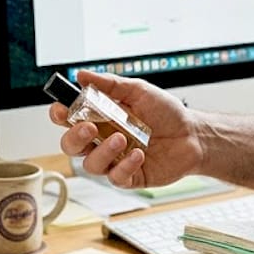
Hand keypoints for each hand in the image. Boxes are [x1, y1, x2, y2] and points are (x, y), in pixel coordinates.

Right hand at [48, 70, 202, 188]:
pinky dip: (125, 166)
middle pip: (71, 146)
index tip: (60, 110)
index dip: (60, 116)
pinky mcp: (130, 177)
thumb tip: (81, 75)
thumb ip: (110, 84)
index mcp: (100, 118)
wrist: (193, 134)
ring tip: (122, 138)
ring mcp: (115, 160)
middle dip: (74, 138)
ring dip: (103, 152)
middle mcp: (102, 140)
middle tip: (88, 128)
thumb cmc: (166, 112)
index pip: (69, 119)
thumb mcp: (139, 90)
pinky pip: (116, 178)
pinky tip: (139, 154)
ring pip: (91, 165)